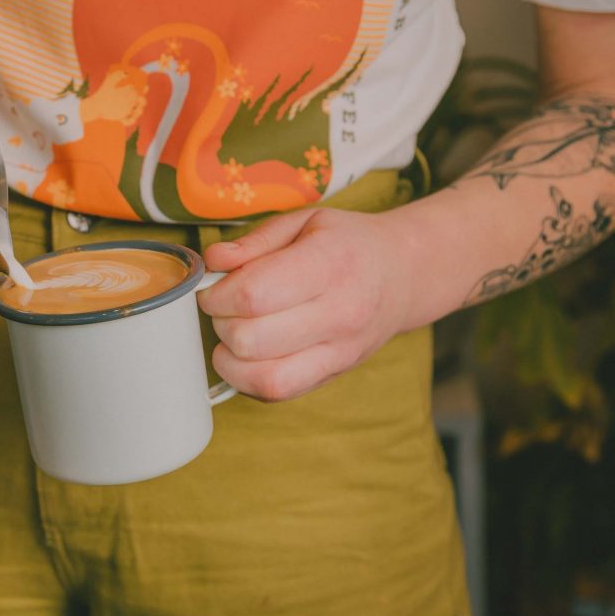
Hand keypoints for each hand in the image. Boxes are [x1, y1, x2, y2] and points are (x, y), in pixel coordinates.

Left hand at [196, 207, 416, 401]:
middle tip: (225, 308)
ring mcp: (339, 351)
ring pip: (263, 377)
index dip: (216, 295)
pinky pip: (277, 393)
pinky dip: (248, 380)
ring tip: (234, 334)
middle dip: (221, 323)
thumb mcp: (304, 222)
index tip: (213, 288)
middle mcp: (340, 313)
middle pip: (250, 339)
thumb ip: (254, 242)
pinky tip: (249, 356)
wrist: (403, 275)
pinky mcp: (333, 375)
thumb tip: (212, 262)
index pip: (252, 295)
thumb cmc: (347, 244)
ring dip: (231, 359)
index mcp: (330, 265)